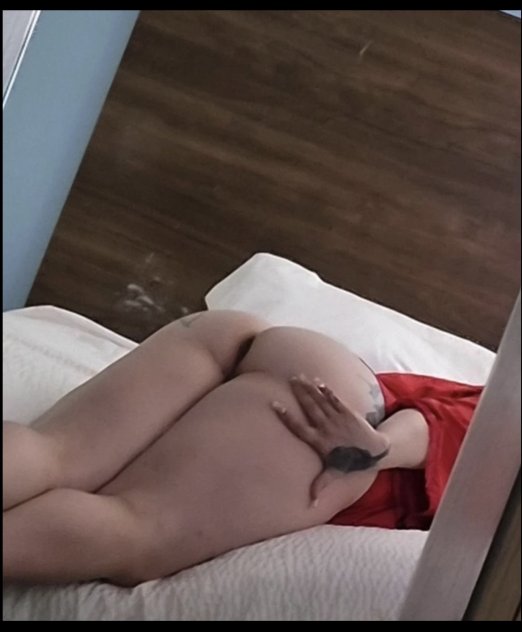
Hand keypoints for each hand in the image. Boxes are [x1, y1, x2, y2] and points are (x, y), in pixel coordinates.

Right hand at [272, 375, 388, 505]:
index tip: (275, 404)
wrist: (375, 451)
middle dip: (299, 392)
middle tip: (288, 379)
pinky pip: (334, 398)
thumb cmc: (351, 462)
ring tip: (299, 376)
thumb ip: (320, 485)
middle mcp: (327, 428)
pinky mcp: (348, 412)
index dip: (286, 416)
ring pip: (320, 400)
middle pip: (309, 407)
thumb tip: (310, 505)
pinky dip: (326, 390)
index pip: (299, 427)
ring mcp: (337, 418)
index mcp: (320, 442)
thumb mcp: (334, 474)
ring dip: (309, 387)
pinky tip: (318, 381)